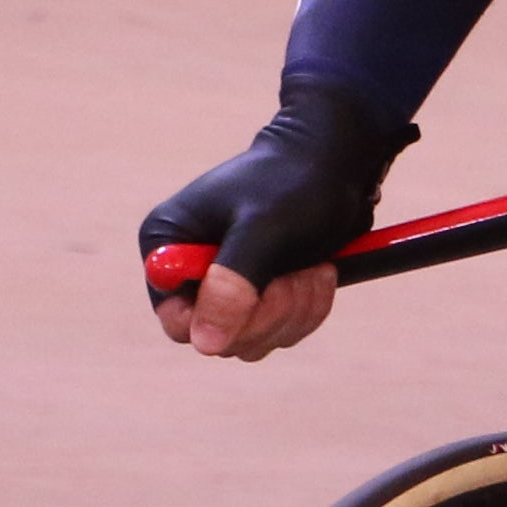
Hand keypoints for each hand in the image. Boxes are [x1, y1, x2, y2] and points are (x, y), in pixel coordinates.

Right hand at [141, 85, 409, 362]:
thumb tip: (204, 344)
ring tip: (310, 264)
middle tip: (295, 271)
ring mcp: (226, 286)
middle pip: (220, 337)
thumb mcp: (262, 232)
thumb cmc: (295, 183)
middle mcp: (189, 271)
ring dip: (294, 308)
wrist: (339, 163)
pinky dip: (307, 307)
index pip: (177, 320)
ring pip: (255, 339)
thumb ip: (230, 285)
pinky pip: (280, 332)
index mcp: (167, 246)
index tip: (259, 294)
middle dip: (270, 311)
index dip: (221, 321)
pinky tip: (318, 271)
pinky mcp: (260, 295)